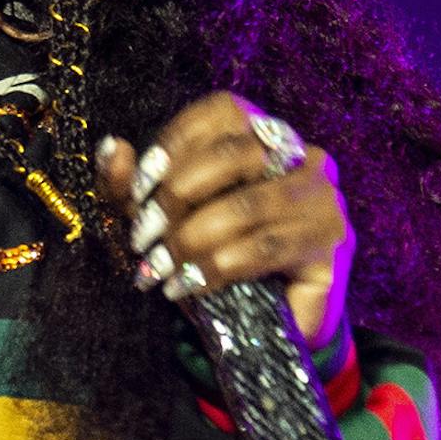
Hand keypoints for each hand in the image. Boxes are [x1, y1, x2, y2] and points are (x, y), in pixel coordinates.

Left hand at [97, 92, 353, 351]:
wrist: (262, 328)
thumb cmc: (211, 263)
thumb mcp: (161, 223)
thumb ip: (131, 187)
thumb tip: (112, 147)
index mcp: (265, 139)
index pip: (224, 111)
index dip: (176, 142)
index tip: (139, 187)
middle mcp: (304, 158)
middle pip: (236, 152)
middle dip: (177, 196)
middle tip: (143, 237)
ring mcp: (323, 200)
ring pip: (247, 205)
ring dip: (190, 239)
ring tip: (159, 269)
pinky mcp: (329, 247)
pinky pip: (263, 248)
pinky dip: (215, 267)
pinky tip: (188, 286)